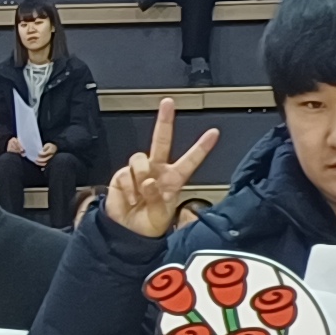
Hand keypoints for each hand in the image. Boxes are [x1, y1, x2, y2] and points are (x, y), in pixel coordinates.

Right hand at [103, 99, 220, 239]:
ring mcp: (139, 171)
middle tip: (168, 103)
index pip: (190, 161)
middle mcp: (157, 170)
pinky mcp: (122, 175)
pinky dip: (128, 188)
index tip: (213, 133)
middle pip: (161, 140)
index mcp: (174, 179)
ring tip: (140, 194)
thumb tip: (149, 181)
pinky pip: (126, 174)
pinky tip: (131, 199)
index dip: (202, 148)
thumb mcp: (161, 215)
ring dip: (140, 177)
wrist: (127, 232)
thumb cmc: (149, 224)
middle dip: (165, 120)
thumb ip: (157, 198)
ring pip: (140, 159)